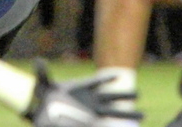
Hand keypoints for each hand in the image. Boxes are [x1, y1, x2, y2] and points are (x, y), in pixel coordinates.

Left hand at [26, 60, 142, 126]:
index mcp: (82, 87)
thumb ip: (42, 73)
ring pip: (113, 112)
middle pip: (111, 96)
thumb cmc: (45, 95)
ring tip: (143, 115)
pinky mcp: (91, 122)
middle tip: (138, 93)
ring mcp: (92, 112)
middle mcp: (90, 99)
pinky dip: (114, 125)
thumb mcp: (43, 84)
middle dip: (124, 95)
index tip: (119, 75)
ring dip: (126, 113)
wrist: (44, 110)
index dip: (107, 78)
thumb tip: (38, 61)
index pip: (97, 81)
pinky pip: (105, 123)